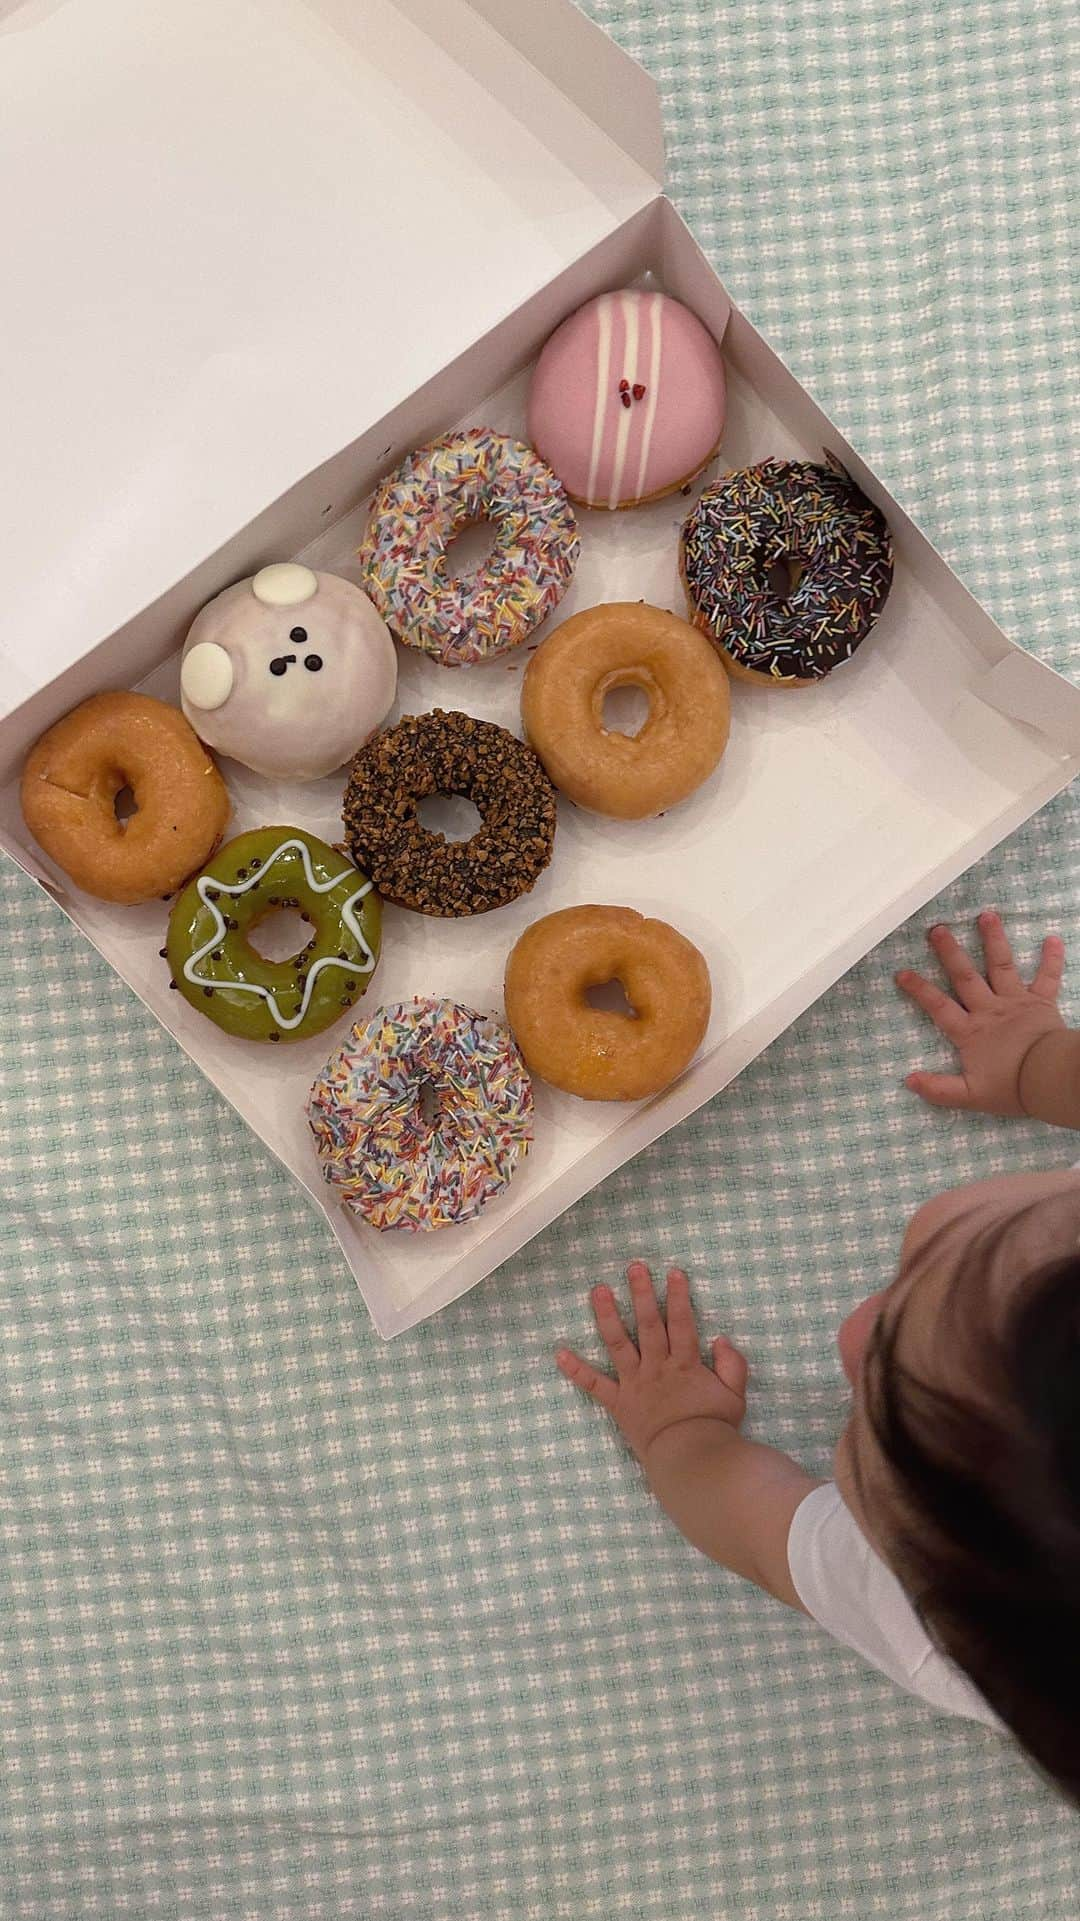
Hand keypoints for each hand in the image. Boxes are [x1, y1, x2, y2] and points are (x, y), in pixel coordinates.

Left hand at [555, 1261, 747, 1467]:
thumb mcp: (735, 1396)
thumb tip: (721, 1338)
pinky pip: (594, 1386)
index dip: (678, 1296)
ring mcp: (635, 1383)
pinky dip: (577, 1370)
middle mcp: (657, 1367)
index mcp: (685, 1364)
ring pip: (618, 1344)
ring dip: (607, 1315)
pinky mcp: (619, 1403)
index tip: (673, 1272)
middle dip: (641, 1293)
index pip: (682, 1322)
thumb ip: (733, 1365)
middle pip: (648, 1324)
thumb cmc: (714, 1428)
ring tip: (597, 1290)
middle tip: (633, 1267)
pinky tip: (560, 1354)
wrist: (689, 1458)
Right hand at [897, 910, 1064, 1115]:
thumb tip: (909, 1081)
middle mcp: (990, 1010)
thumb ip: (939, 1089)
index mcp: (970, 1031)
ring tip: (987, 915)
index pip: (939, 1007)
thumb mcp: (969, 1096)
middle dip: (950, 952)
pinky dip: (1051, 958)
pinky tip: (1052, 939)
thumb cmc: (1011, 1087)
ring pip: (1001, 966)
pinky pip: (1047, 977)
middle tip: (937, 929)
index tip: (902, 972)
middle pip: (965, 977)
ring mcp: (1016, 1002)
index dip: (919, 989)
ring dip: (993, 940)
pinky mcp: (1042, 1002)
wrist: (1048, 1077)